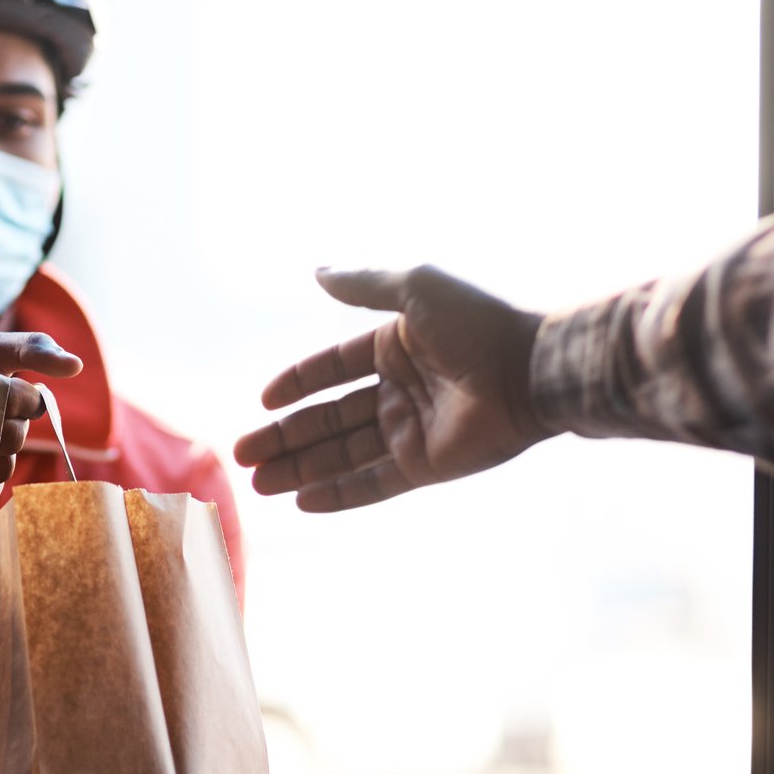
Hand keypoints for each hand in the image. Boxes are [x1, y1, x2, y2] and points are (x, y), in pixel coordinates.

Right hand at [233, 266, 543, 511]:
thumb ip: (362, 285)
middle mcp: (399, 389)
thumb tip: (316, 271)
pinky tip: (300, 502)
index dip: (296, 384)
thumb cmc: (478, 323)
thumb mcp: (414, 289)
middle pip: (328, 418)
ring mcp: (412, 430)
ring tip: (257, 483)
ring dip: (300, 469)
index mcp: (395, 345)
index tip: (262, 401)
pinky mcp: (427, 466)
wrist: (532, 370)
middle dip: (284, 437)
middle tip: (242, 455)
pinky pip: (374, 484)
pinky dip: (339, 495)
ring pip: (343, 455)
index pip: (332, 369)